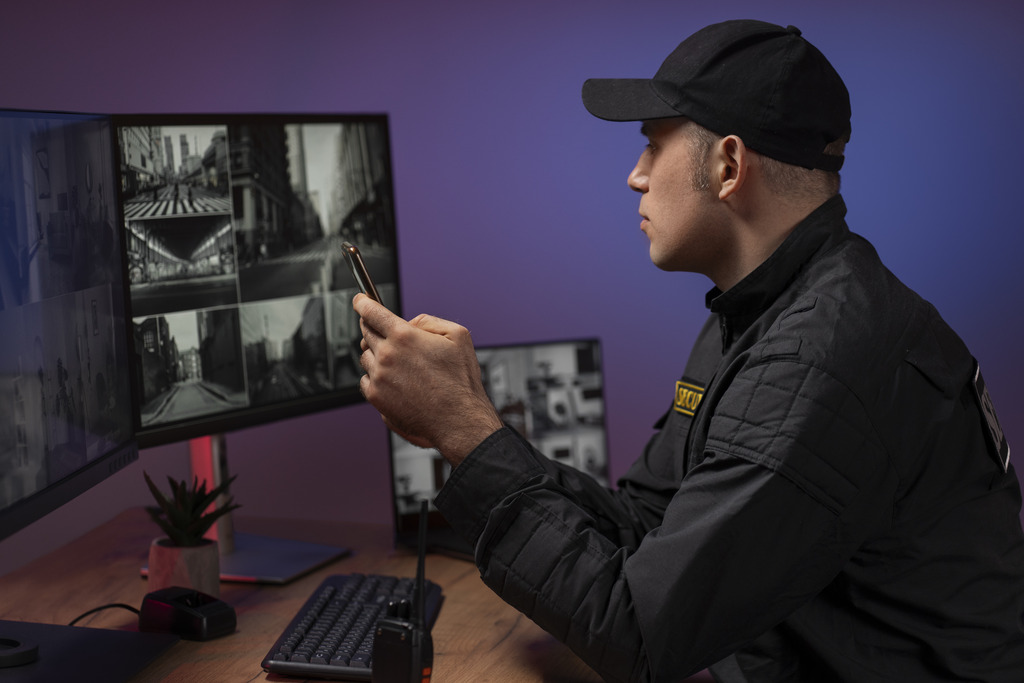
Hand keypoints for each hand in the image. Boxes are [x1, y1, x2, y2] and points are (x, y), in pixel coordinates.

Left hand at [353, 294, 503, 465]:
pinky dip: (375, 377)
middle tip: (385, 333)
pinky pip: (365, 380)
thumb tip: (410, 323)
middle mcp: (387, 355)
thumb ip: (429, 321)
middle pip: (366, 333)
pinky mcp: (376, 397)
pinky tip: (394, 381)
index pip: (372, 312)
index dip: (363, 303)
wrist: (458, 419)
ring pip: (365, 356)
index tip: (360, 301)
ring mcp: (379, 377)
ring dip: (376, 354)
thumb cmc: (460, 381)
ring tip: (399, 364)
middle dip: (372, 328)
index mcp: (404, 336)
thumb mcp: (458, 335)